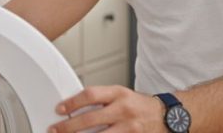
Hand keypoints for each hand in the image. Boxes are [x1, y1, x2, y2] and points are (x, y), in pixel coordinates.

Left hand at [49, 85, 167, 132]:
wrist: (167, 117)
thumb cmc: (140, 106)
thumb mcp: (122, 95)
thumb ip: (101, 100)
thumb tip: (75, 108)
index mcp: (119, 93)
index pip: (90, 95)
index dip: (72, 102)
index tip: (59, 109)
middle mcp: (123, 110)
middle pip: (90, 119)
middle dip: (68, 127)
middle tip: (55, 130)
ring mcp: (128, 128)